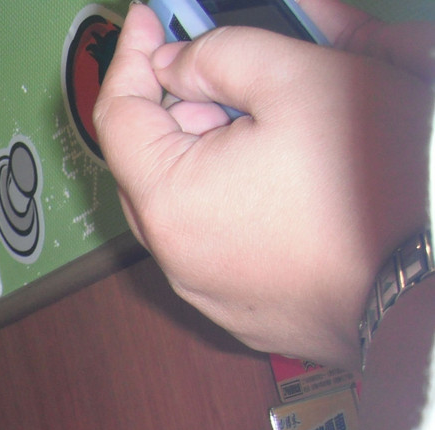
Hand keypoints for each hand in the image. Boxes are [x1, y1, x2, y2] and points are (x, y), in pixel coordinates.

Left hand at [93, 0, 432, 368]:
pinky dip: (236, 205)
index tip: (146, 19)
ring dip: (211, 158)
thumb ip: (222, 55)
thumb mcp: (300, 79)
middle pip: (148, 162)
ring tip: (273, 131)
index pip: (115, 115)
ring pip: (186, 205)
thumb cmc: (374, 184)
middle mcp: (172, 256)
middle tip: (226, 73)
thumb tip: (176, 62)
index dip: (130, 55)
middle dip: (178, 108)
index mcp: (167, 198)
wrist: (429, 285)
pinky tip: (290, 186)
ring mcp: (207, 291)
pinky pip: (220, 244)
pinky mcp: (243, 312)